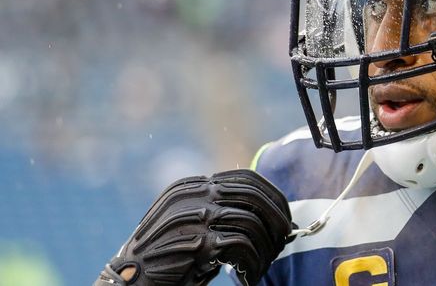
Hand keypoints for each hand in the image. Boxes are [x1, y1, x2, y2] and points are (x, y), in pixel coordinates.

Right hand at [94, 169, 291, 285]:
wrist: (130, 281)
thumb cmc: (167, 259)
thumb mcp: (191, 224)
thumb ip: (219, 212)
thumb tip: (270, 215)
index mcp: (193, 186)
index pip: (247, 178)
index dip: (273, 196)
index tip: (286, 216)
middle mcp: (195, 194)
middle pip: (254, 195)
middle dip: (277, 219)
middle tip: (284, 240)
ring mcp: (196, 216)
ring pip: (251, 222)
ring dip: (265, 248)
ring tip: (262, 266)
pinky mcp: (199, 241)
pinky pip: (242, 246)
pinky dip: (253, 263)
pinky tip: (249, 276)